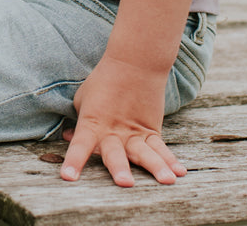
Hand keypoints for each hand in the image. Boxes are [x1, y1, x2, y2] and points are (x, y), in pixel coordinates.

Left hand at [60, 55, 184, 187]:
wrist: (134, 62)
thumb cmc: (103, 81)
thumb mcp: (83, 99)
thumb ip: (78, 122)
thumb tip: (69, 138)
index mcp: (93, 123)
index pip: (81, 144)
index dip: (74, 160)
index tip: (67, 177)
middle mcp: (114, 132)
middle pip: (115, 153)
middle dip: (119, 168)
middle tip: (125, 183)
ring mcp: (135, 133)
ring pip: (145, 153)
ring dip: (155, 167)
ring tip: (167, 180)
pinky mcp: (151, 131)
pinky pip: (161, 148)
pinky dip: (170, 160)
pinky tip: (179, 172)